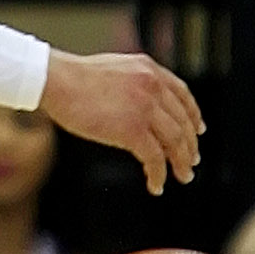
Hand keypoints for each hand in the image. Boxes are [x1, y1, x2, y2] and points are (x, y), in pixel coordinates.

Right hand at [41, 49, 202, 194]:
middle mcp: (152, 87)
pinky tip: (156, 184)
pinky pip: (154, 158)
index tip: (198, 131)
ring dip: (181, 162)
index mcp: (148, 70)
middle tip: (191, 162)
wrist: (56, 80)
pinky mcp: (132, 130)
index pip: (182, 94)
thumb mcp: (114, 70)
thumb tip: (136, 104)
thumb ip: (131, 82)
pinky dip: (158, 173)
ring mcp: (144, 108)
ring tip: (182, 176)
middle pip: (182, 121)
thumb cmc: (72, 78)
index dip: (193, 115)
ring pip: (175, 141)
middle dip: (190, 145)